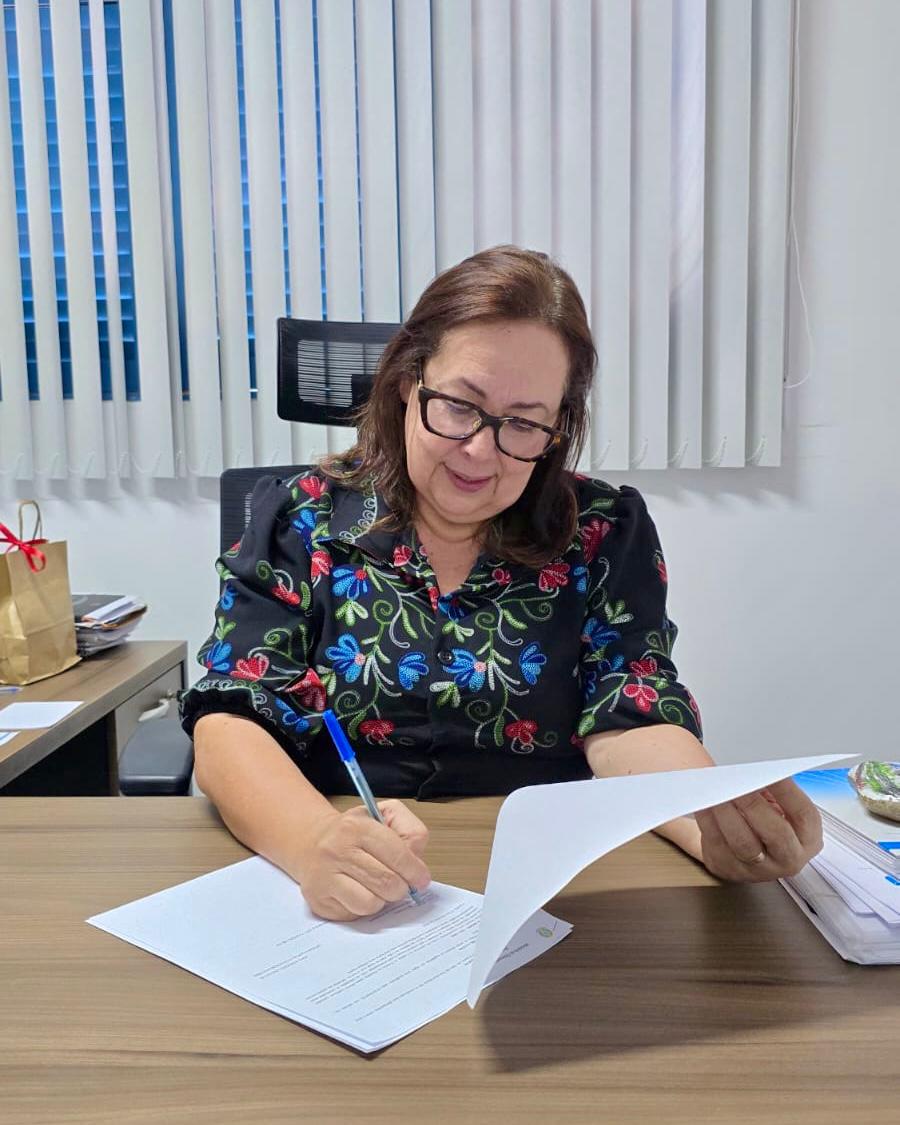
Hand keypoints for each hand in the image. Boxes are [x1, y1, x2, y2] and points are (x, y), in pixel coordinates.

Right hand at [295, 800, 430, 920]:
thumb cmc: (354, 832)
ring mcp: (324, 877)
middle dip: (402, 887)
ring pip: (371, 903)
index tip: (421, 879)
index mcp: (356, 826)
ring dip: (381, 899)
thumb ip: (409, 830)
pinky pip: (354, 914)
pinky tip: (358, 892)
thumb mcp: (383, 815)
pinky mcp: (319, 900)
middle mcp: (336, 850)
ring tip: (377, 887)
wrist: (311, 842)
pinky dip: (363, 908)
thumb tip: (417, 863)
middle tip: (401, 884)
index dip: (415, 870)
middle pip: (387, 882)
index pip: (397, 854)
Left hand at [693, 779, 823, 882]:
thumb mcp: (780, 806)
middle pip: (775, 833)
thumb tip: (756, 774)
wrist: (741, 848)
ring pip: (743, 843)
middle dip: (754, 804)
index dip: (787, 791)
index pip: (802, 814)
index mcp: (808, 838)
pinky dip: (709, 820)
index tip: (768, 771)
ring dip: (728, 812)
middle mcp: (788, 858)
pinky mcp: (729, 868)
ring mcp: (759, 869)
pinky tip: (704, 803)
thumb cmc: (765, 821)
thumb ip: (774, 791)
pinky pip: (718, 843)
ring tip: (717, 790)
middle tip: (737, 782)